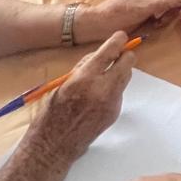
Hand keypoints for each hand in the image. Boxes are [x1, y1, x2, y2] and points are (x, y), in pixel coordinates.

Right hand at [27, 31, 134, 165]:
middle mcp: (102, 90)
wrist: (55, 144)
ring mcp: (111, 102)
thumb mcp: (63, 84)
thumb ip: (83, 68)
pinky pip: (119, 93)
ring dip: (119, 72)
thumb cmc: (52, 112)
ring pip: (126, 77)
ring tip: (103, 78)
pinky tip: (97, 97)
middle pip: (128, 63)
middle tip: (116, 56)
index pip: (109, 53)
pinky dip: (113, 90)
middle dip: (124, 56)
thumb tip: (100, 55)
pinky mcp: (115, 112)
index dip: (117, 41)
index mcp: (84, 79)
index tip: (122, 36)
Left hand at [75, 0, 180, 43]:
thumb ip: (169, 0)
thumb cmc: (124, 10)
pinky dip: (164, 19)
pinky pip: (166, 12)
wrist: (106, 23)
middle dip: (177, 5)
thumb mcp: (148, 5)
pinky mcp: (152, 9)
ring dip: (170, 14)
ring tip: (160, 21)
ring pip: (173, 4)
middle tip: (175, 15)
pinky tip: (156, 23)